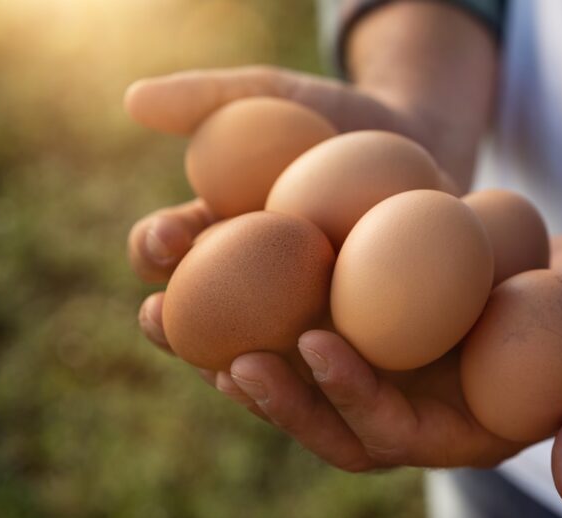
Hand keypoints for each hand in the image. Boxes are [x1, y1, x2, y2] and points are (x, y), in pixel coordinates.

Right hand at [127, 64, 475, 344]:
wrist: (427, 144)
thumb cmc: (342, 117)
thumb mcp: (280, 97)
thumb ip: (209, 97)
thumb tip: (134, 100)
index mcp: (219, 242)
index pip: (168, 254)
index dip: (152, 249)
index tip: (165, 238)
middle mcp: (254, 296)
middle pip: (202, 329)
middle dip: (175, 332)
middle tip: (165, 321)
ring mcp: (306, 328)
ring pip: (267, 369)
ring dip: (243, 377)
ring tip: (239, 366)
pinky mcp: (364, 351)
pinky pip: (343, 376)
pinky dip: (329, 376)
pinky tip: (324, 357)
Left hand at [213, 235, 561, 503]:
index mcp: (454, 433)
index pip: (389, 432)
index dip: (349, 397)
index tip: (314, 344)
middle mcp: (407, 409)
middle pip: (323, 416)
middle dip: (273, 394)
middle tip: (221, 353)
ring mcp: (387, 367)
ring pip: (301, 371)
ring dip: (239, 349)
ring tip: (178, 316)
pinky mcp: (373, 322)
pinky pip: (310, 312)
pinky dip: (262, 296)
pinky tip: (221, 256)